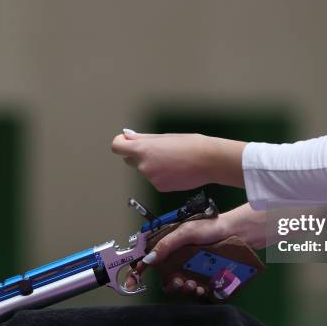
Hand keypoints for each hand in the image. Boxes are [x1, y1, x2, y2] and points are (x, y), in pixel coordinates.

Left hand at [111, 129, 245, 191]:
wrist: (209, 161)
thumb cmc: (190, 145)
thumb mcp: (165, 137)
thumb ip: (143, 139)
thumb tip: (128, 137)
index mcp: (143, 149)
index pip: (117, 147)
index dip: (121, 143)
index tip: (127, 142)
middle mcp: (144, 165)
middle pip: (130, 160)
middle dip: (138, 155)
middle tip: (158, 150)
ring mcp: (151, 178)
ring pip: (145, 170)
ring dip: (154, 165)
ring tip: (174, 160)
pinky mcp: (160, 187)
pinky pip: (156, 179)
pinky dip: (163, 175)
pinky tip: (177, 169)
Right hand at [125, 203, 265, 296]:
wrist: (240, 233)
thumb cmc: (212, 227)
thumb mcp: (186, 232)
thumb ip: (167, 244)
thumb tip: (148, 259)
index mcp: (173, 246)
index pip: (152, 259)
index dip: (139, 271)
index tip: (132, 282)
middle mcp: (182, 258)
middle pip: (166, 278)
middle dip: (170, 283)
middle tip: (179, 281)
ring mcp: (195, 268)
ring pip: (182, 286)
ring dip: (184, 288)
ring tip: (194, 285)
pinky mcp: (208, 277)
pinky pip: (198, 290)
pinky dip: (198, 292)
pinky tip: (203, 288)